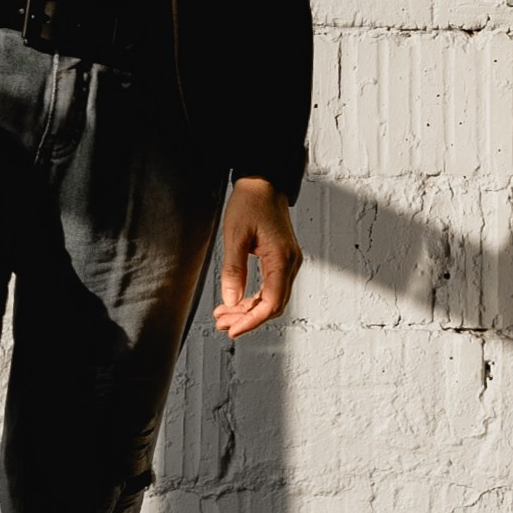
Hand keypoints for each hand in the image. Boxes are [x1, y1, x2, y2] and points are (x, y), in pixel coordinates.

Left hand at [212, 178, 301, 339]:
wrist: (263, 182)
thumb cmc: (250, 203)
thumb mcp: (235, 235)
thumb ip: (233, 270)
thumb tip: (231, 301)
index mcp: (281, 258)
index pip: (272, 302)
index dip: (252, 320)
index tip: (233, 330)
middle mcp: (290, 263)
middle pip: (273, 305)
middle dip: (247, 318)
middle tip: (222, 324)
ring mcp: (288, 262)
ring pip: (272, 298)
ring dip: (249, 310)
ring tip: (223, 316)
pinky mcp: (282, 259)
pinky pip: (271, 287)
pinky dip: (254, 298)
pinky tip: (236, 301)